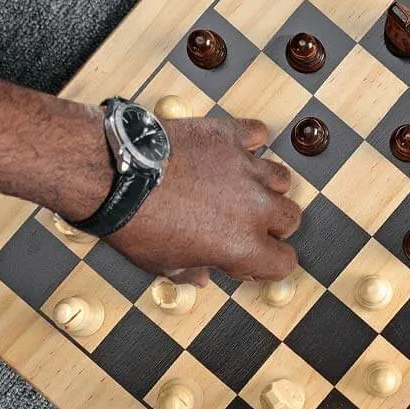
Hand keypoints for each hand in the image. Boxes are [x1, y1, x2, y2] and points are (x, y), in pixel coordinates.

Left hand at [107, 117, 300, 284]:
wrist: (117, 176)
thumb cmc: (135, 222)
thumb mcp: (162, 263)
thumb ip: (192, 271)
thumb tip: (202, 275)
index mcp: (242, 245)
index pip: (284, 262)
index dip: (269, 263)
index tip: (254, 258)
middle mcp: (254, 206)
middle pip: (291, 217)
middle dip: (274, 224)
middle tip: (246, 223)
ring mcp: (246, 167)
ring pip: (281, 177)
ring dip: (266, 186)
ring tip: (242, 187)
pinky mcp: (231, 136)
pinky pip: (258, 133)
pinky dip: (251, 141)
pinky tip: (235, 150)